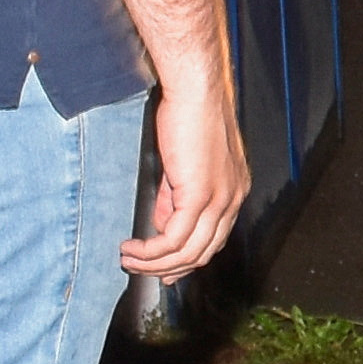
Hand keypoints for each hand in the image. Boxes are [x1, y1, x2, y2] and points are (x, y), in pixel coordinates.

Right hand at [126, 54, 246, 277]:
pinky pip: (173, 238)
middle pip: (202, 253)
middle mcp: (233, 200)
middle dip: (167, 269)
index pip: (214, 240)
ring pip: (187, 251)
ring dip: (154, 264)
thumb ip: (173, 198)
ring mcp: (220, 200)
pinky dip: (151, 250)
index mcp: (234, 193)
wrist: (197, 92)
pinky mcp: (201, 195)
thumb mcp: (183, 166)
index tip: (164, 271)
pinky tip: (133, 248)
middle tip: (139, 270)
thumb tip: (160, 225)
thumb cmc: (191, 117)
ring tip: (128, 261)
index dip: (187, 260)